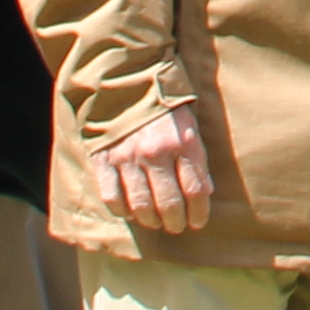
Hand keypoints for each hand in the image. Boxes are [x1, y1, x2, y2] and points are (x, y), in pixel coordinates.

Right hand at [102, 108, 216, 233]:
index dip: (199, 213)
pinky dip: (122, 210)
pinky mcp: (104, 160)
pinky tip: (131, 211)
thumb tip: (205, 192)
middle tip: (176, 226)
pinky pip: (112, 197)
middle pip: (169, 203)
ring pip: (141, 205)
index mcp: (182, 143)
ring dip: (151, 221)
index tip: (198, 222)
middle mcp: (155, 152)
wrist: (129, 83)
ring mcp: (127, 157)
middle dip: (176, 222)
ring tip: (156, 222)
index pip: (195, 190)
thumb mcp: (190, 127)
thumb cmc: (166, 108)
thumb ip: (197, 159)